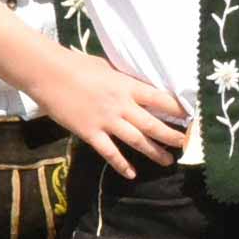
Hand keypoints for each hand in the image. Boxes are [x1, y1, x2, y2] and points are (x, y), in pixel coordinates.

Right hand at [27, 47, 190, 171]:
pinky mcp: (90, 133)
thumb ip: (122, 80)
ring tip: (168, 161)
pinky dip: (121, 164)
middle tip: (186, 145)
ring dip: (154, 152)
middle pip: (153, 124)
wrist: (47, 73)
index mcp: (126, 86)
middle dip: (172, 136)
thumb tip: (133, 85)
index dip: (177, 109)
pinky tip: (131, 174)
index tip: (190, 117)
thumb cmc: (75, 64)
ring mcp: (106, 120)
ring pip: (136, 140)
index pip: (160, 99)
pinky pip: (109, 152)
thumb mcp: (106, 68)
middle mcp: (121, 105)